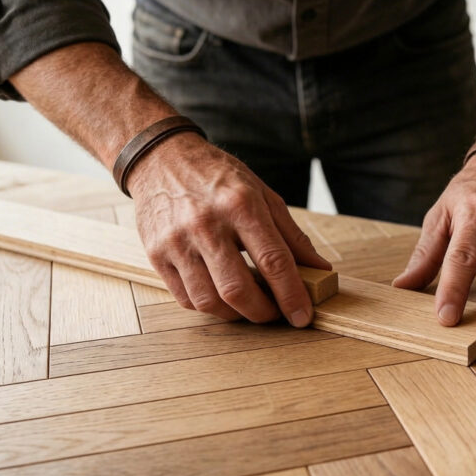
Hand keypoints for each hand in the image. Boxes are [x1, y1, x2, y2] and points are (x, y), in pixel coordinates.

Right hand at [127, 132, 331, 324]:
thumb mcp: (263, 194)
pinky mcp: (156, 254)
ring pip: (209, 301)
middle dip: (263, 312)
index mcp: (241, 205)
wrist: (163, 159)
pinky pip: (185, 298)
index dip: (291, 294)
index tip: (302, 316)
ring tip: (249, 306)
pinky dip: (209, 306)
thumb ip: (291, 235)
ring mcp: (177, 242)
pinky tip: (222, 297)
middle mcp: (206, 224)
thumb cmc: (219, 177)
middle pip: (238, 289)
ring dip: (236, 314)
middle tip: (276, 314)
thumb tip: (319, 269)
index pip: (273, 261)